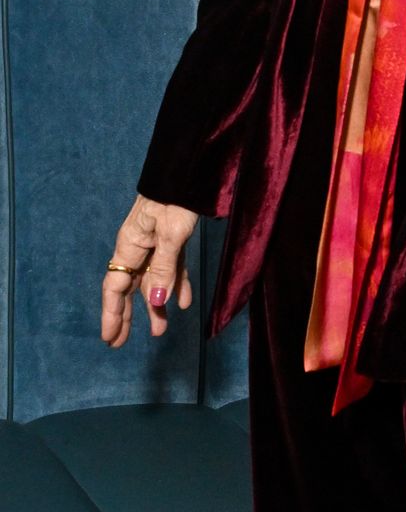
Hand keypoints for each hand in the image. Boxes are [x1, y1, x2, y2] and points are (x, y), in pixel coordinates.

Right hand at [100, 194, 199, 348]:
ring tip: (159, 331)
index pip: (115, 285)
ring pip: (152, 280)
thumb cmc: (177, 197)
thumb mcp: (172, 234)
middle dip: (126, 315)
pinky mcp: (173, 236)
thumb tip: (156, 303)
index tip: (109, 338)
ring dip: (155, 305)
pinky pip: (172, 266)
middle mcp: (139, 245)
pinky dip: (176, 284)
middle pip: (129, 286)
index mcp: (131, 243)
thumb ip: (165, 269)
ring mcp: (156, 241)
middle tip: (120, 344)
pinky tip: (183, 303)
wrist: (191, 168)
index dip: (112, 313)